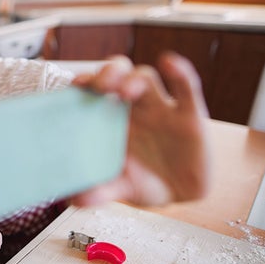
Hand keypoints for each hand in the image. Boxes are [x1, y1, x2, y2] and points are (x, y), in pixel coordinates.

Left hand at [70, 52, 210, 205]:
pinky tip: (170, 63)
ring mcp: (161, 108)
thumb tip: (74, 200)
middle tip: (98, 85)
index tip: (75, 85)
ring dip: (133, 79)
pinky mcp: (189, 115)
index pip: (95, 91)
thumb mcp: (120, 188)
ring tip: (124, 91)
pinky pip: (187, 87)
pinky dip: (180, 72)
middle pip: (119, 74)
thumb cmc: (144, 183)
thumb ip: (99, 192)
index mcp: (111, 119)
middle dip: (107, 73)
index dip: (85, 82)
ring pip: (146, 77)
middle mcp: (133, 108)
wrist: (180, 195)